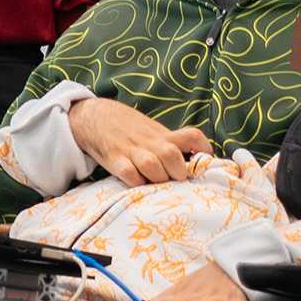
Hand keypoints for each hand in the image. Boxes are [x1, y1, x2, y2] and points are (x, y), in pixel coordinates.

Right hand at [69, 97, 210, 185]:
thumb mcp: (152, 130)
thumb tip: (194, 160)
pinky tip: (136, 183)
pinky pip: (129, 174)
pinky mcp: (114, 159)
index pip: (191, 136)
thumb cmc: (128, 128)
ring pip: (152, 167)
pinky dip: (136, 182)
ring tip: (156, 183)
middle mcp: (149, 142)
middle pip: (172, 156)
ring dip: (158, 179)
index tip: (206, 160)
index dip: (203, 148)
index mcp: (162, 134)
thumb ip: (170, 143)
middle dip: (178, 172)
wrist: (94, 116)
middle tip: (175, 180)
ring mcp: (130, 150)